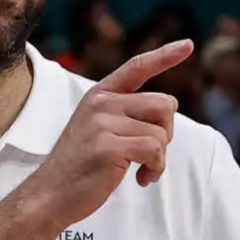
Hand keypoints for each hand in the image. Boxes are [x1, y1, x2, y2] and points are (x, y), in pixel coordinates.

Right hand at [33, 40, 193, 224]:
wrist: (51, 194)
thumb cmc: (81, 167)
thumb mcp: (97, 129)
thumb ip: (124, 114)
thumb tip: (165, 112)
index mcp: (99, 95)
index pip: (137, 67)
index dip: (165, 56)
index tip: (188, 45)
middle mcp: (102, 103)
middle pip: (164, 105)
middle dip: (166, 133)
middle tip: (150, 154)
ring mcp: (104, 123)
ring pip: (161, 132)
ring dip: (159, 158)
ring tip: (142, 170)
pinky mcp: (110, 146)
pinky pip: (154, 150)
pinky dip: (155, 169)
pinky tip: (140, 180)